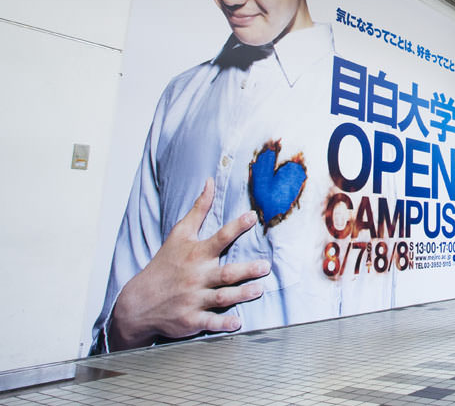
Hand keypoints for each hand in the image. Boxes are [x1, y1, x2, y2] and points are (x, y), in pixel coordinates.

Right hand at [107, 179, 271, 349]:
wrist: (138, 302)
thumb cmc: (165, 264)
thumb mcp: (180, 234)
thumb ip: (199, 209)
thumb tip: (211, 181)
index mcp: (196, 254)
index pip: (219, 238)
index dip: (236, 227)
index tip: (252, 216)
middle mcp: (196, 277)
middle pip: (225, 273)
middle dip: (246, 270)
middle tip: (265, 266)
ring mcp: (193, 299)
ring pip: (221, 297)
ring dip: (241, 294)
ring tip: (259, 289)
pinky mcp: (190, 319)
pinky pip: (209, 322)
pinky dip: (222, 323)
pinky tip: (237, 322)